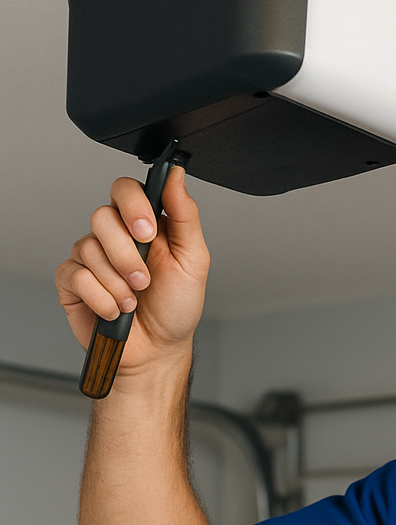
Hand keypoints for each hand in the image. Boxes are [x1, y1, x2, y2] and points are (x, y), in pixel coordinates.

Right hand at [55, 168, 209, 377]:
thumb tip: (176, 175)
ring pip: (88, 248)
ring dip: (118, 282)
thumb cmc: (177, 306)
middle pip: (101, 217)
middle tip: (145, 281)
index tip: (147, 231)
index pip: (124, 190)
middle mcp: (114, 236)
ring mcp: (90, 257)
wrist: (159, 349)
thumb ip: (185, 216)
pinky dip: (101, 298)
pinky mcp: (72, 281)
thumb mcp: (194, 261)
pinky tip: (116, 310)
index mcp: (143, 225)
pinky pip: (75, 275)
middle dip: (127, 255)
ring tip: (134, 301)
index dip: (132, 205)